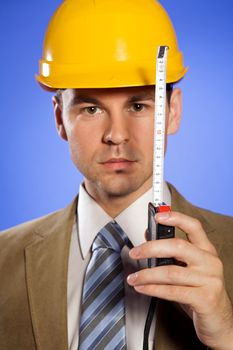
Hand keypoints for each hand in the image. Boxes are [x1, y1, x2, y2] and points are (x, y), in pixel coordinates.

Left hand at [127, 211, 232, 348]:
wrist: (219, 320)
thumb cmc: (200, 290)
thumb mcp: (187, 268)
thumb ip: (170, 252)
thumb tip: (148, 235)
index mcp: (206, 250)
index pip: (193, 226)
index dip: (176, 218)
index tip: (158, 216)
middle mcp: (210, 262)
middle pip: (178, 247)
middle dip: (151, 248)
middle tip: (134, 253)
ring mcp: (209, 280)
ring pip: (171, 272)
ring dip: (147, 274)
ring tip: (133, 277)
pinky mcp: (205, 299)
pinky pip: (173, 291)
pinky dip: (153, 289)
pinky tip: (142, 288)